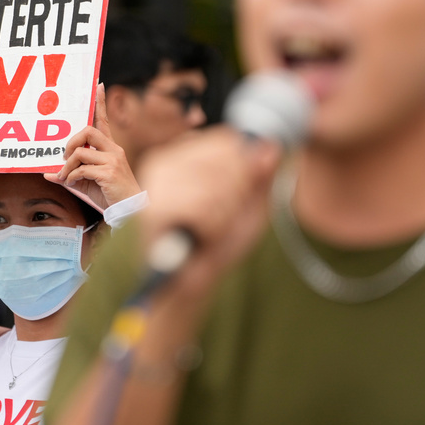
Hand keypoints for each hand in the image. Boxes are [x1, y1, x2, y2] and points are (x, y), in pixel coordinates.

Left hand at [46, 83, 141, 209]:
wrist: (129, 209)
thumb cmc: (109, 194)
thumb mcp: (86, 182)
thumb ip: (69, 174)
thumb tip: (47, 174)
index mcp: (110, 148)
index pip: (104, 121)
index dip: (100, 103)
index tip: (98, 86)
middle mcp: (113, 150)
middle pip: (88, 131)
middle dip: (70, 142)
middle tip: (64, 157)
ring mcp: (113, 160)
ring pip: (81, 152)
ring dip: (68, 165)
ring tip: (66, 177)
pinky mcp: (109, 173)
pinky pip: (82, 169)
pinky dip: (72, 176)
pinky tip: (73, 183)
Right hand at [137, 127, 280, 299]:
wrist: (188, 285)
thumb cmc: (217, 244)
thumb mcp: (250, 207)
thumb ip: (261, 176)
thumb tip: (272, 145)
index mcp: (185, 156)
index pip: (227, 140)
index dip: (243, 169)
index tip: (235, 197)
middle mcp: (166, 163)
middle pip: (224, 159)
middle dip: (234, 196)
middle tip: (221, 218)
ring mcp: (156, 184)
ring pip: (215, 185)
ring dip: (223, 216)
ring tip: (209, 230)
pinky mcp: (153, 209)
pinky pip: (202, 209)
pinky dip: (211, 228)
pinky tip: (200, 237)